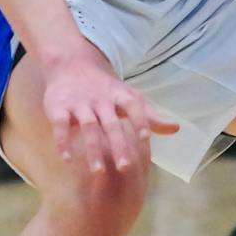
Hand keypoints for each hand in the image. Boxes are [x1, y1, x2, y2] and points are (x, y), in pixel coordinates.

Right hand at [40, 56, 177, 175]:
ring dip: (93, 149)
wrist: (70, 64)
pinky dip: (62, 142)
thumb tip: (177, 129)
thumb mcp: (128, 97)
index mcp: (119, 95)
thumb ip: (149, 116)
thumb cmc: (105, 88)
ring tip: (98, 171)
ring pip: (88, 127)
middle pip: (111, 123)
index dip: (140, 120)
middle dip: (118, 145)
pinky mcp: (58, 108)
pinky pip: (60, 126)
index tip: (146, 139)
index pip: (133, 106)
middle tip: (125, 168)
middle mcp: (100, 99)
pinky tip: (66, 159)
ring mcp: (79, 103)